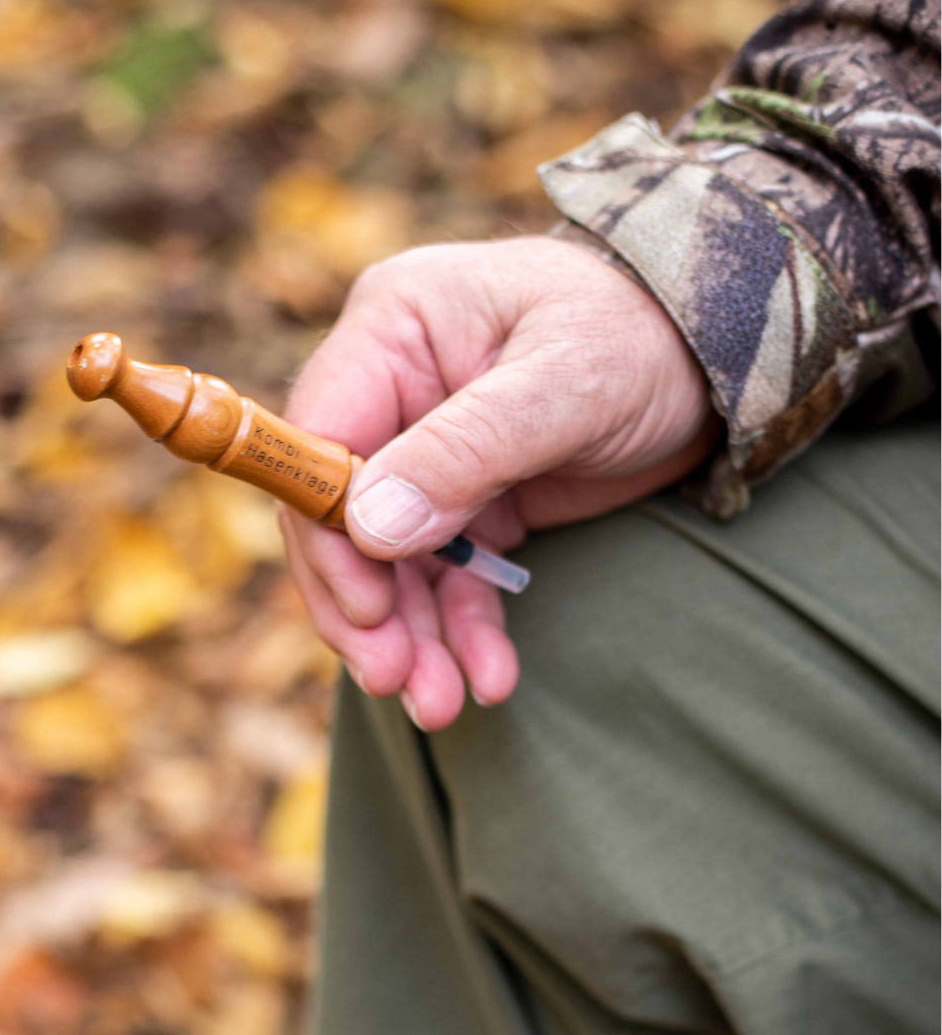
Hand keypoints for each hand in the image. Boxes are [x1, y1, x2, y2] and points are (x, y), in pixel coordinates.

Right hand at [281, 235, 718, 729]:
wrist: (715, 356)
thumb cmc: (641, 335)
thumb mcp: (563, 384)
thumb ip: (464, 452)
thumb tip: (369, 525)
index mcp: (394, 330)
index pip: (319, 439)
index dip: (329, 532)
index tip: (366, 608)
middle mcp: (393, 391)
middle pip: (341, 518)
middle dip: (366, 609)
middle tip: (395, 680)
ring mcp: (426, 454)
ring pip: (389, 565)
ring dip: (412, 640)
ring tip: (441, 704)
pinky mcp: (468, 504)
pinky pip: (447, 580)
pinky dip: (462, 632)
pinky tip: (488, 678)